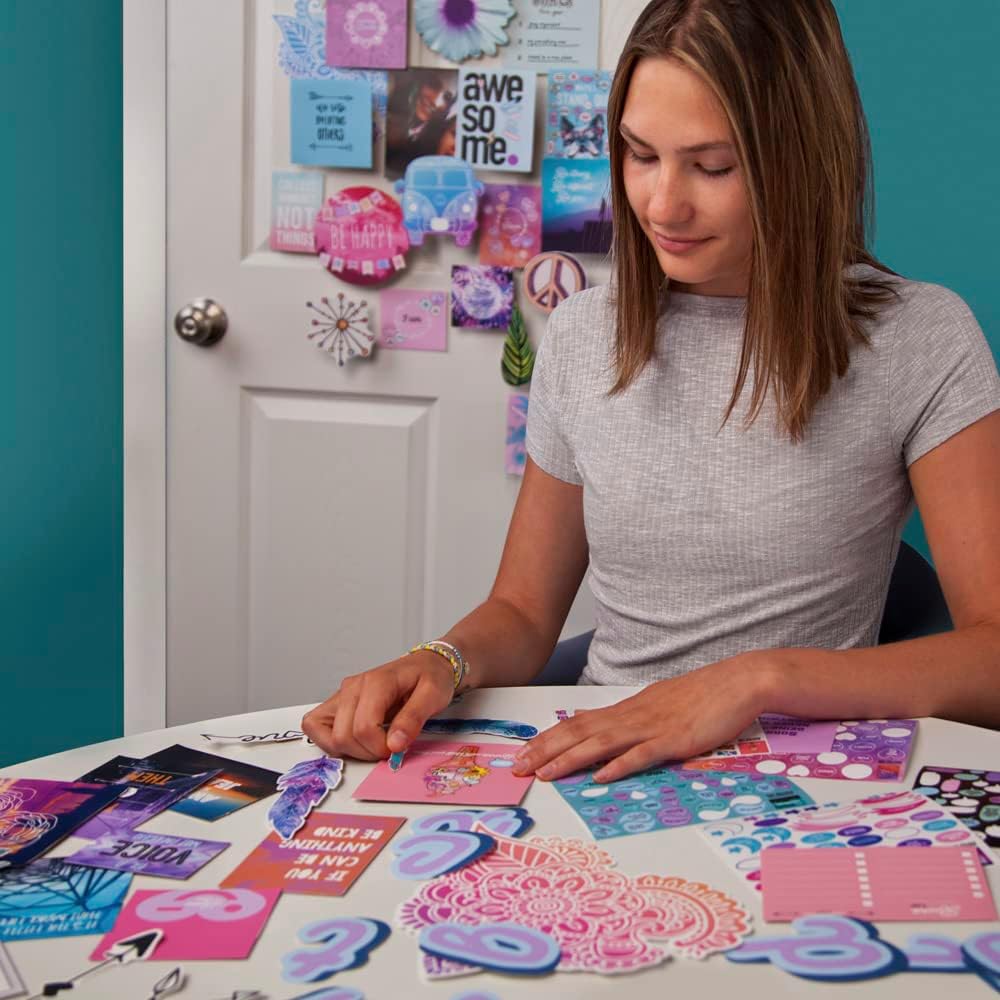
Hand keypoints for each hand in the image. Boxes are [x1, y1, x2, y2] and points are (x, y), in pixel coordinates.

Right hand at [301, 652, 454, 760]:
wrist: (425, 665)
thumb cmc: (429, 677)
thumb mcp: (433, 695)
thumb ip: (413, 719)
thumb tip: (395, 745)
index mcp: (376, 682)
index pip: (364, 727)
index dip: (380, 747)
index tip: (397, 748)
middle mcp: (352, 687)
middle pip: (343, 736)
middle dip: (366, 752)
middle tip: (388, 747)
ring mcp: (342, 694)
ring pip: (326, 735)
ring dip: (349, 750)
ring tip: (373, 743)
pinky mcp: (336, 704)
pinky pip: (316, 727)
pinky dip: (330, 742)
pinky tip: (354, 741)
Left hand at [511, 654, 775, 782]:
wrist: (739, 680)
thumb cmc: (704, 696)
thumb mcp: (661, 706)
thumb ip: (635, 721)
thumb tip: (609, 735)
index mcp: (628, 709)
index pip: (579, 724)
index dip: (549, 739)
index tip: (524, 752)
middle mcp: (632, 715)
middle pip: (580, 733)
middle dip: (546, 751)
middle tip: (517, 767)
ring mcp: (652, 727)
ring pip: (601, 744)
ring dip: (569, 759)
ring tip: (543, 774)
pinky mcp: (675, 739)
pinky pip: (643, 754)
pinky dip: (619, 765)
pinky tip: (600, 776)